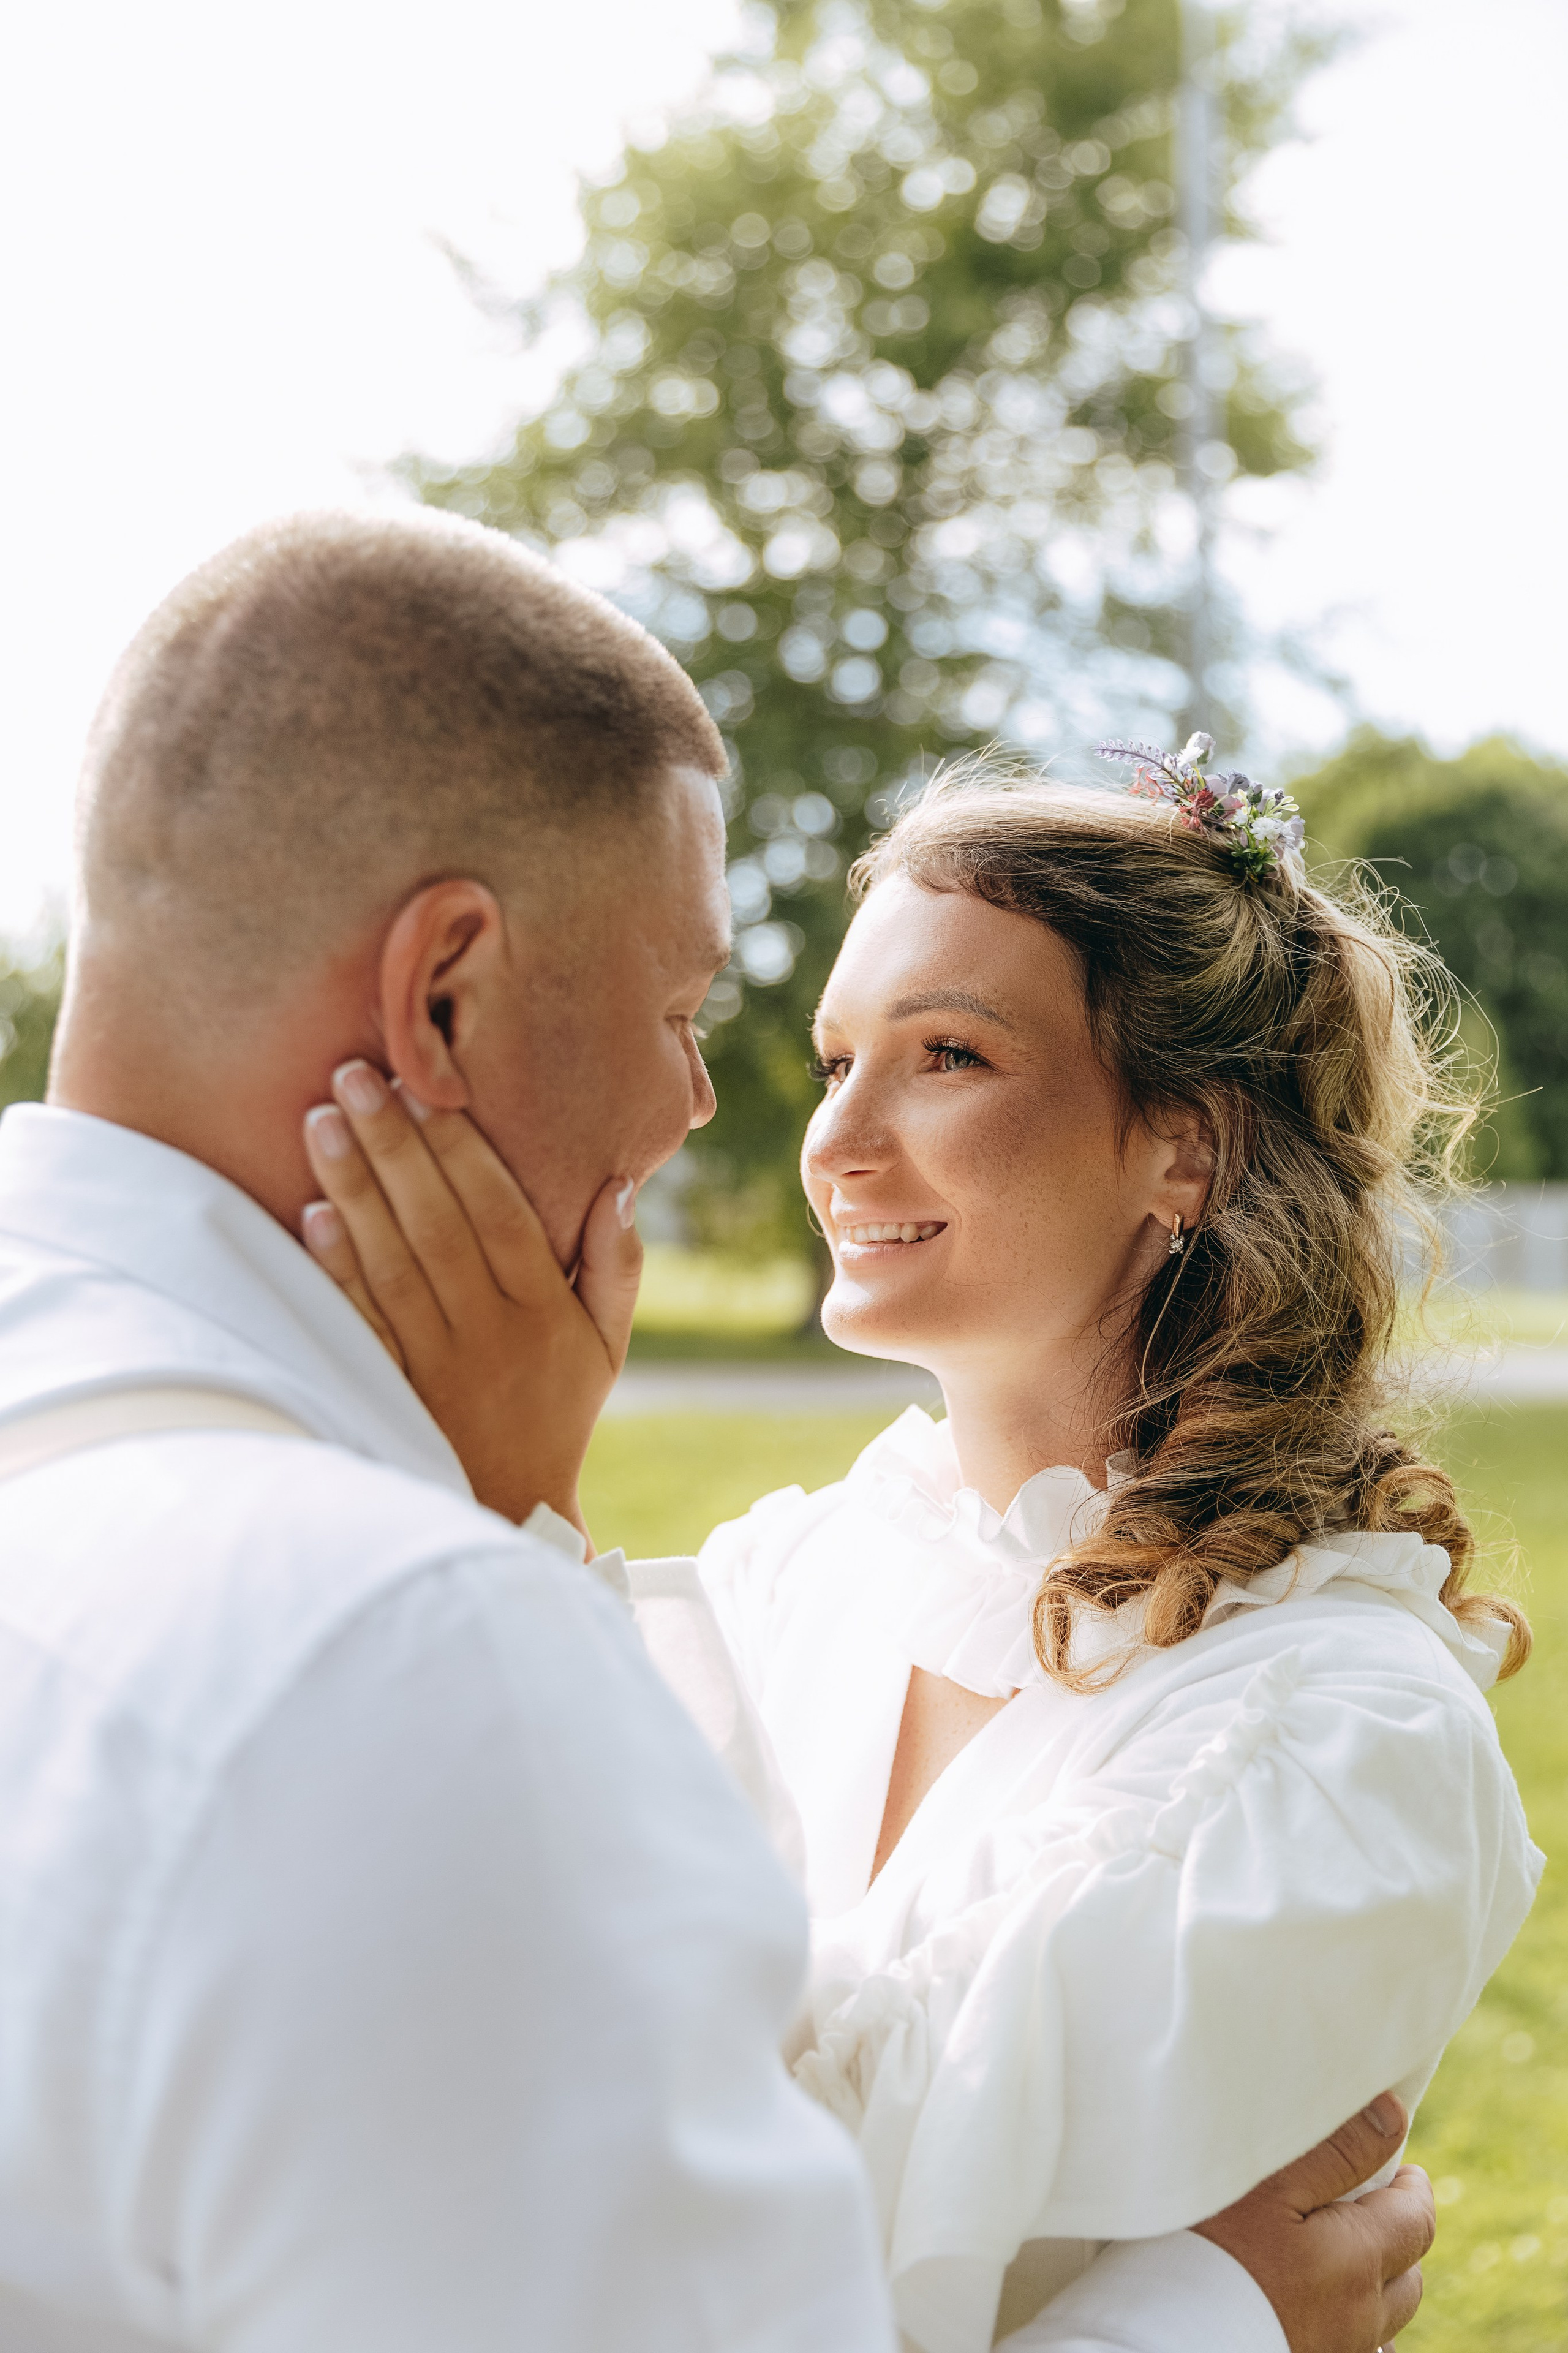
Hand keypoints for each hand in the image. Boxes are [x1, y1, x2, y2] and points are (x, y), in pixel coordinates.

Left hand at [300, 1061, 640, 1533]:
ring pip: (391, 1264)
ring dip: (353, 1189)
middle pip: (436, 1225)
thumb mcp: (608, 1343)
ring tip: (321, 1120)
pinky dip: (335, 1270)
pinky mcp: (390, 1391)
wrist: (510, 1507)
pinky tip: (308, 1216)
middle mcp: (490, 1332)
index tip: (427, 1086)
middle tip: (353, 1073)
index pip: (499, 1212)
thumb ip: (617, 1265)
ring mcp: (436, 1365)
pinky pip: (360, 1323)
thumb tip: (620, 1185)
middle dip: (392, 1144)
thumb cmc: (559, 1409)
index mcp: (544, 1309)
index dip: (460, 1148)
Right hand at [1196, 2094, 1433, 2351]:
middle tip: (1362, 2201)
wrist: (1165, 2333)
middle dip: (1397, 2235)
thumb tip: (1392, 2115)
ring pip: (1382, 2318)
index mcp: (1358, 2263)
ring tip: (1332, 2250)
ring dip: (1374, 2283)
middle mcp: (1360, 2317)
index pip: (1417, 2220)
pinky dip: (1346, 2320)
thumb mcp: (1269, 2184)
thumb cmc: (1209, 2252)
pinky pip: (1352, 2345)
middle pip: (1409, 2276)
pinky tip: (1311, 2300)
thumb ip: (1337, 2152)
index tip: (1396, 2163)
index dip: (1412, 2187)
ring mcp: (1336, 2349)